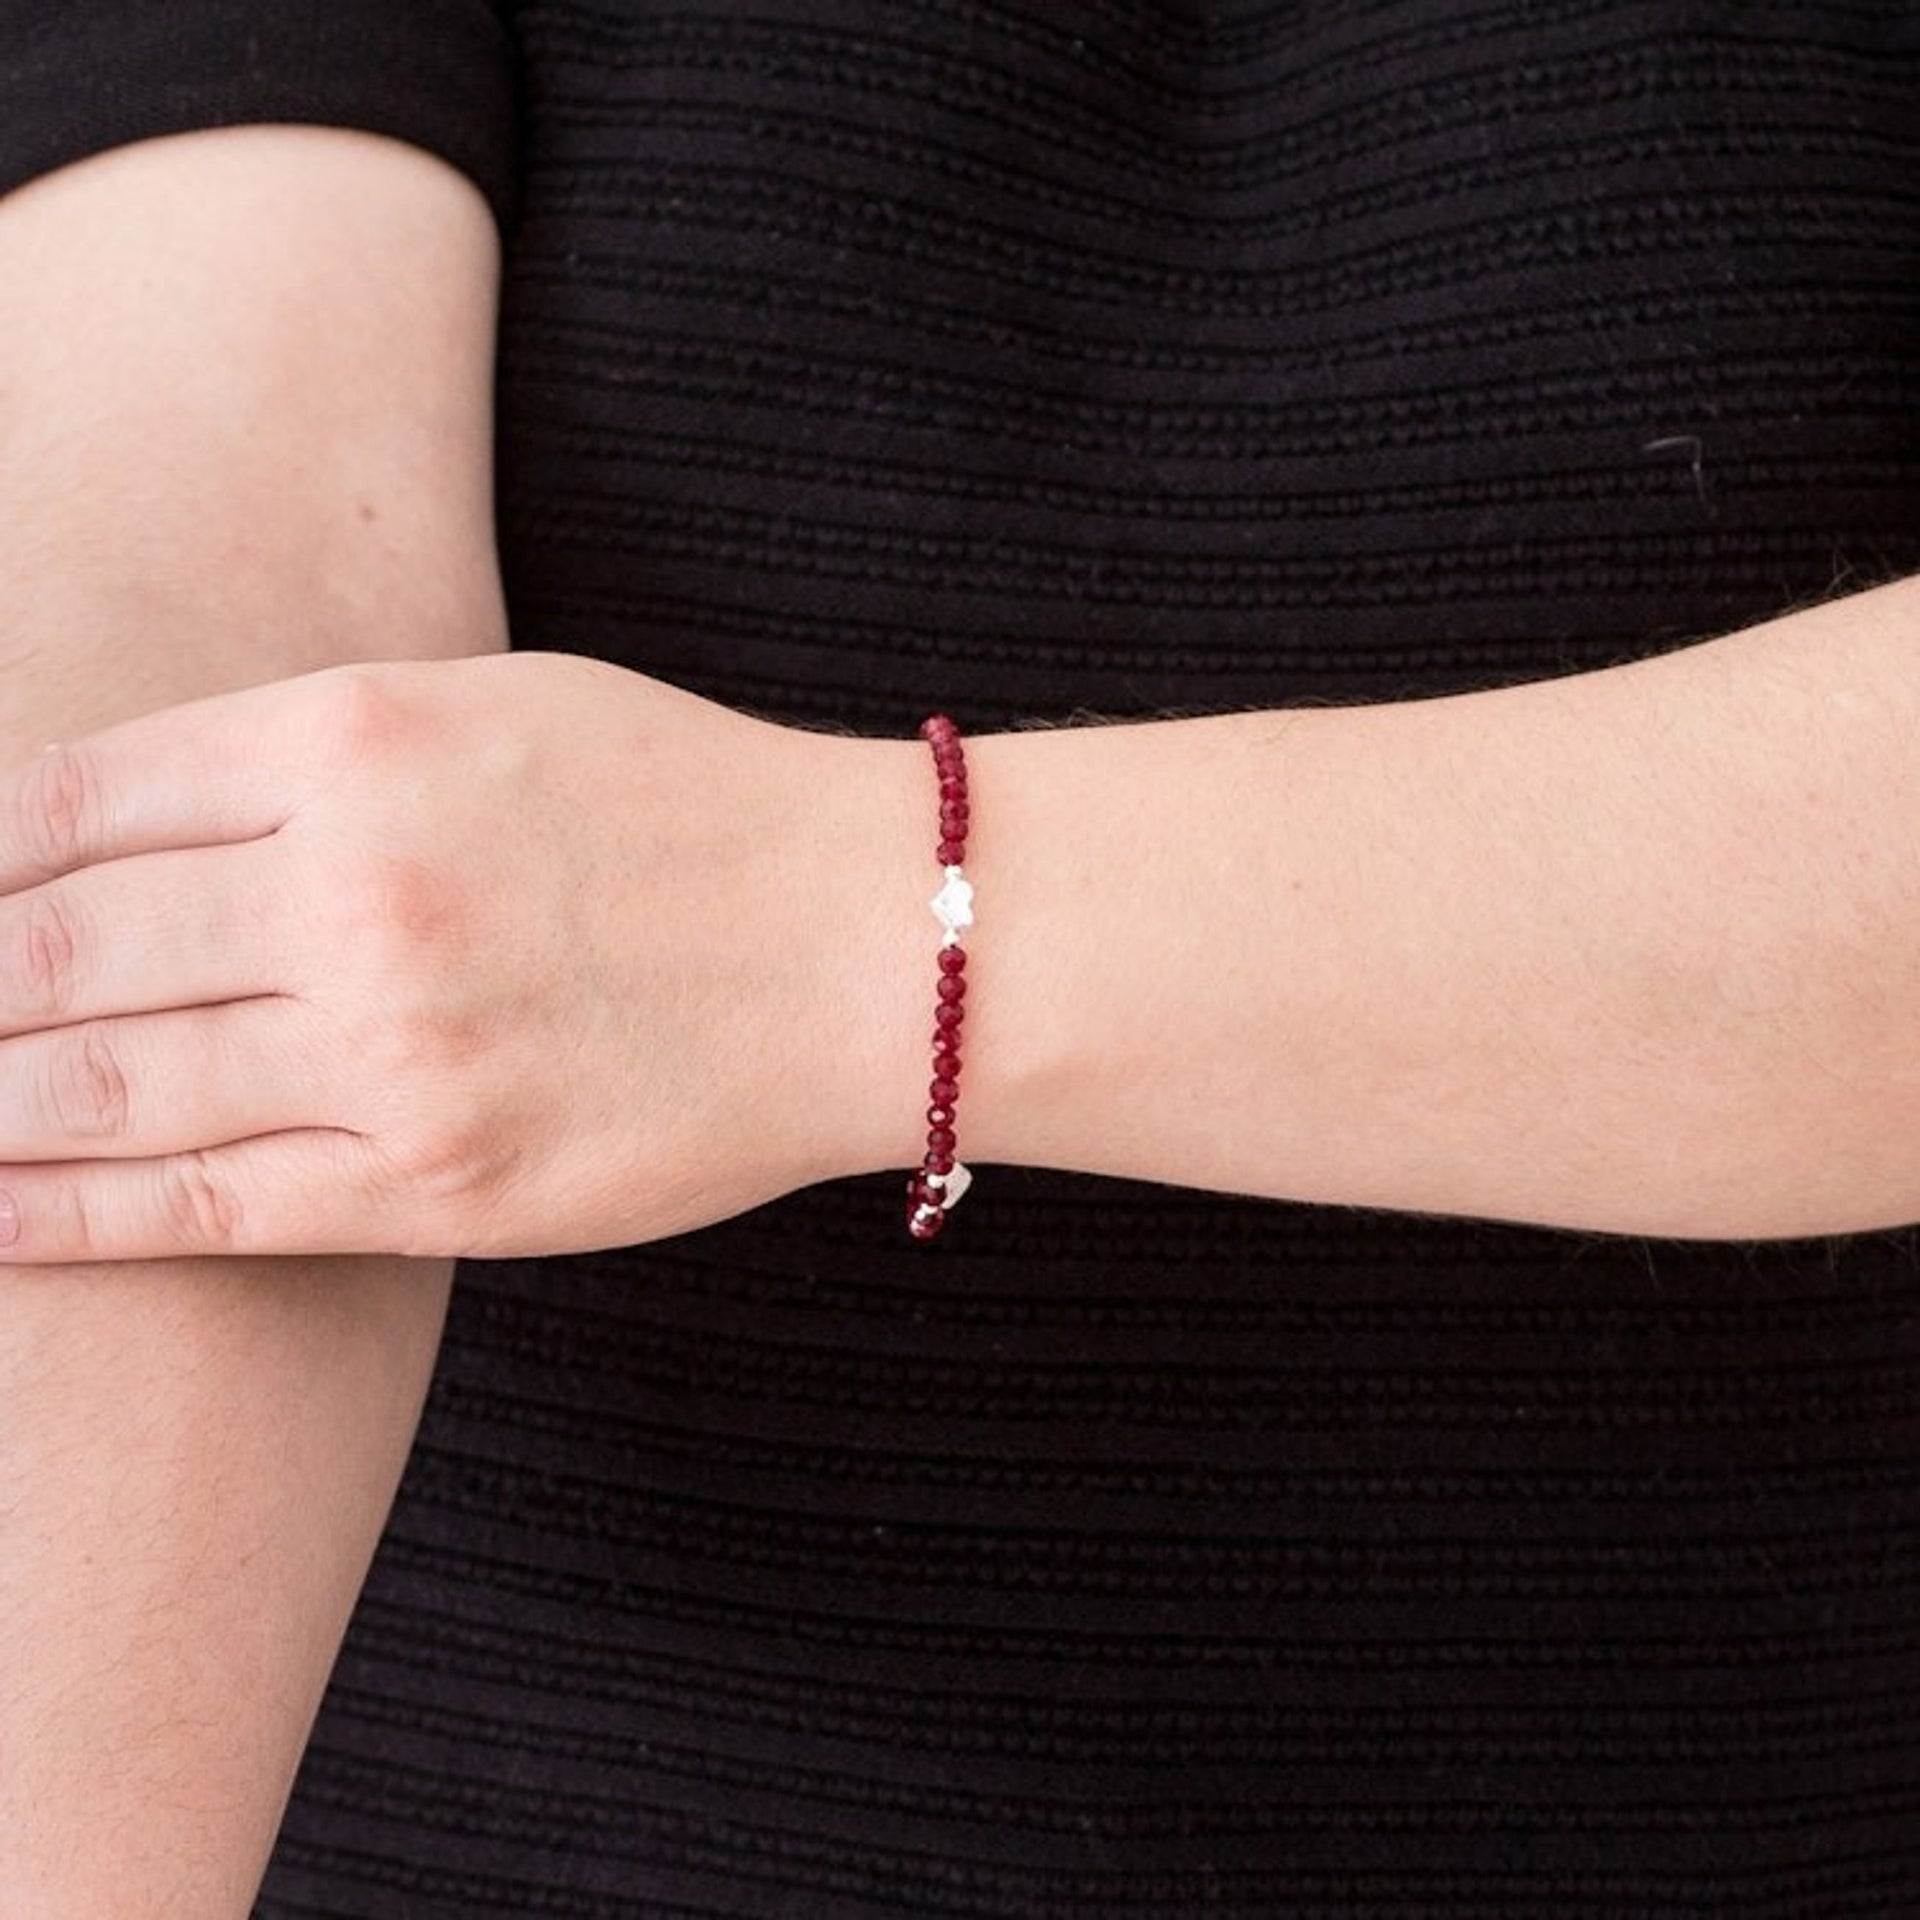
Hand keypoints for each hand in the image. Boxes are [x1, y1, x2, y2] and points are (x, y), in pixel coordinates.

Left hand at [0, 653, 920, 1260]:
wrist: (872, 943)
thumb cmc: (690, 807)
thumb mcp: (494, 708)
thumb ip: (306, 751)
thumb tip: (121, 827)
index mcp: (357, 741)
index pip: (66, 804)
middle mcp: (354, 891)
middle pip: (53, 947)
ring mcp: (393, 1050)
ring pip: (100, 1087)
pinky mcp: (441, 1185)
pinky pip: (204, 1208)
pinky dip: (64, 1217)